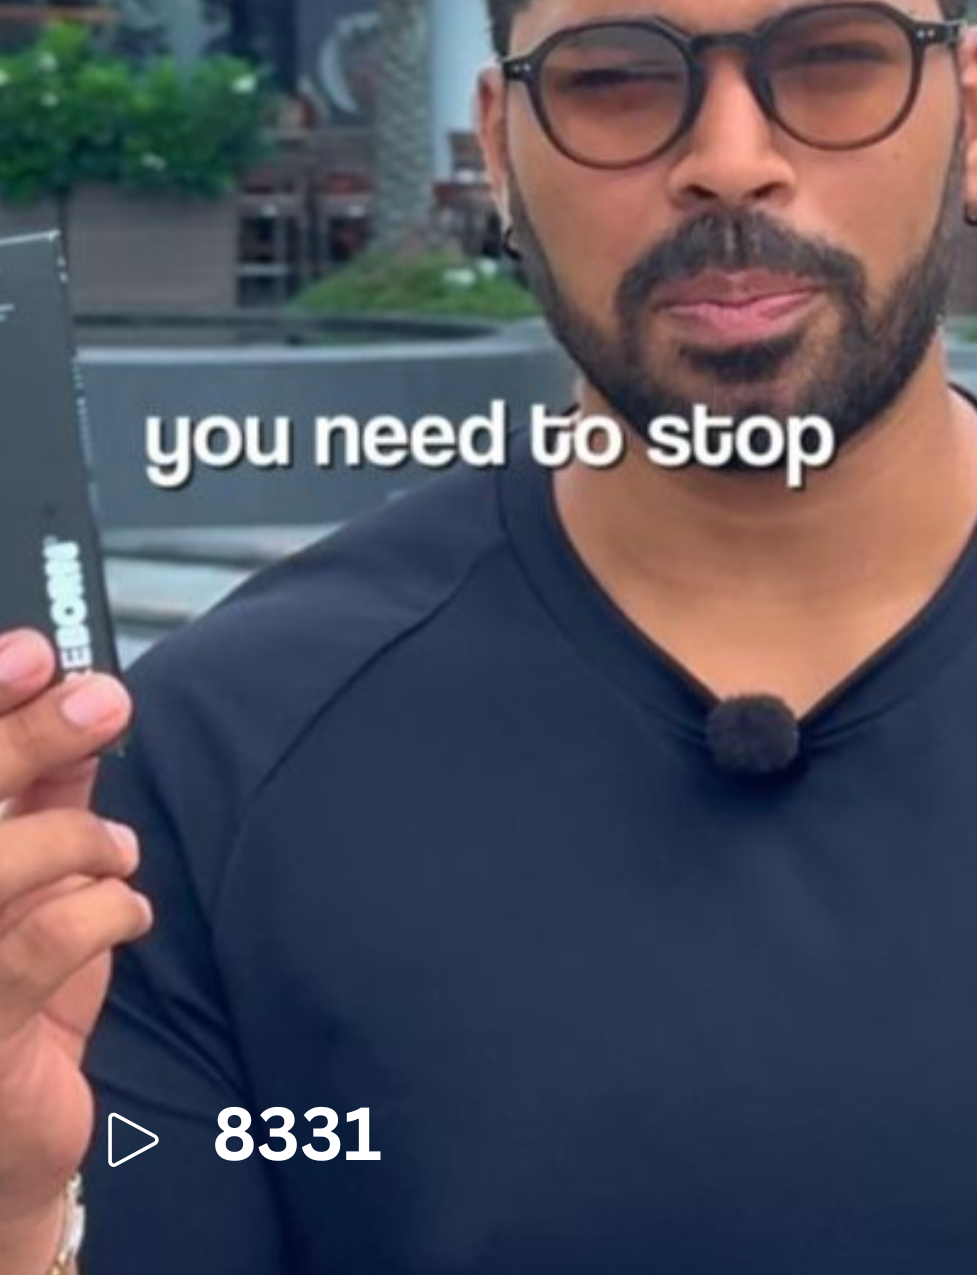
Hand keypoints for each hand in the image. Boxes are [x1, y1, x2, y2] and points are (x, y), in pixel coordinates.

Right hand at [0, 628, 150, 1263]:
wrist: (0, 1162)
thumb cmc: (8, 1006)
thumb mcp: (29, 886)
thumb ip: (41, 800)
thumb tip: (82, 700)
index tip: (36, 648)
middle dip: (27, 733)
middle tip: (105, 697)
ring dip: (75, 839)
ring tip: (117, 853)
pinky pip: (39, 943)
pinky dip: (104, 909)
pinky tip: (129, 910)